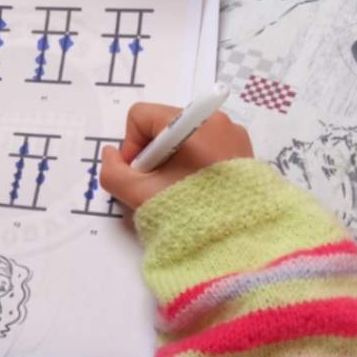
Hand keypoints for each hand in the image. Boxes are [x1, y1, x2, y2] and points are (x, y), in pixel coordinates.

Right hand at [100, 102, 252, 209]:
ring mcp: (233, 134)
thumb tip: (111, 154)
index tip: (141, 175)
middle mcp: (214, 119)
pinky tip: (201, 190)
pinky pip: (209, 147)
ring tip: (181, 191)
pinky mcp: (245, 151)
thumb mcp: (138, 194)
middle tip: (159, 186)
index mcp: (189, 121)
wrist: (240, 240)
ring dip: (174, 160)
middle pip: (164, 126)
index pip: (141, 117)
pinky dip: (197, 164)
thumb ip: (112, 172)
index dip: (132, 146)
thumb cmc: (189, 210)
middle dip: (154, 154)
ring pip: (186, 138)